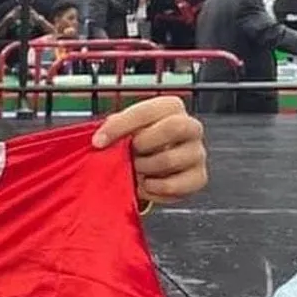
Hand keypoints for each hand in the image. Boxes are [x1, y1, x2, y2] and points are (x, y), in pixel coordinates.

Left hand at [92, 97, 206, 203]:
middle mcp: (190, 126)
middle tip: (128, 154)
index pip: (148, 111)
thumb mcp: (122, 128)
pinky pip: (175, 185)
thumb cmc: (135, 141)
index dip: (121, 126)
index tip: (98, 142)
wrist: (148, 166)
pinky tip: (144, 184)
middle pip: (174, 127)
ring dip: (143, 168)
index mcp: (170, 107)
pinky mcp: (198, 177)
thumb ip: (114, 128)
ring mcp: (197, 153)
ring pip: (170, 159)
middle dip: (142, 144)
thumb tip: (100, 140)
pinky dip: (153, 188)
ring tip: (134, 170)